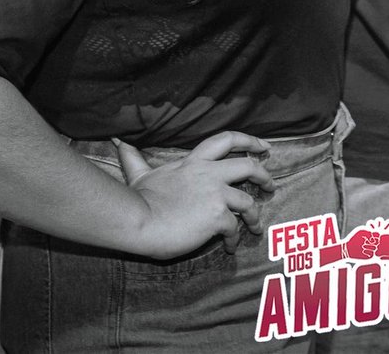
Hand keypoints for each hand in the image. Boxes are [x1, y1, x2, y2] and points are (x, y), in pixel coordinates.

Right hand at [116, 130, 275, 258]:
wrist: (138, 220)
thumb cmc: (137, 199)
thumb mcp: (139, 174)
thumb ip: (134, 158)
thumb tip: (118, 142)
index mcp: (194, 161)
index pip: (226, 141)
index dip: (249, 141)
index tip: (263, 147)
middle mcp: (209, 173)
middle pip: (248, 166)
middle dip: (264, 175)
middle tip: (270, 185)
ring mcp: (215, 194)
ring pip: (248, 201)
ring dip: (256, 214)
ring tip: (256, 225)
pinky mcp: (217, 216)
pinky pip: (236, 228)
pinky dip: (236, 239)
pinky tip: (231, 247)